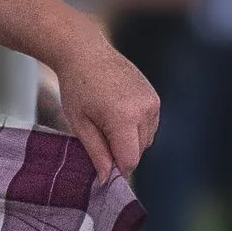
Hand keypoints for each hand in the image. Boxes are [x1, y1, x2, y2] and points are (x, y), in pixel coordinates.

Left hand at [49, 28, 157, 183]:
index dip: (116, 168)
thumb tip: (107, 178)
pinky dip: (136, 128)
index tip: (102, 166)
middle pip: (139, 151)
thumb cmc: (76, 87)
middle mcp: (145, 110)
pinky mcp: (154, 97)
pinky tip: (117, 114)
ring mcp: (152, 102)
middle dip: (120, 152)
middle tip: (98, 136)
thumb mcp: (80, 124)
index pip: (130, 160)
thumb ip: (96, 152)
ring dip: (129, 140)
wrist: (85, 53)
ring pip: (147, 139)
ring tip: (106, 122)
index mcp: (124, 119)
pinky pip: (150, 125)